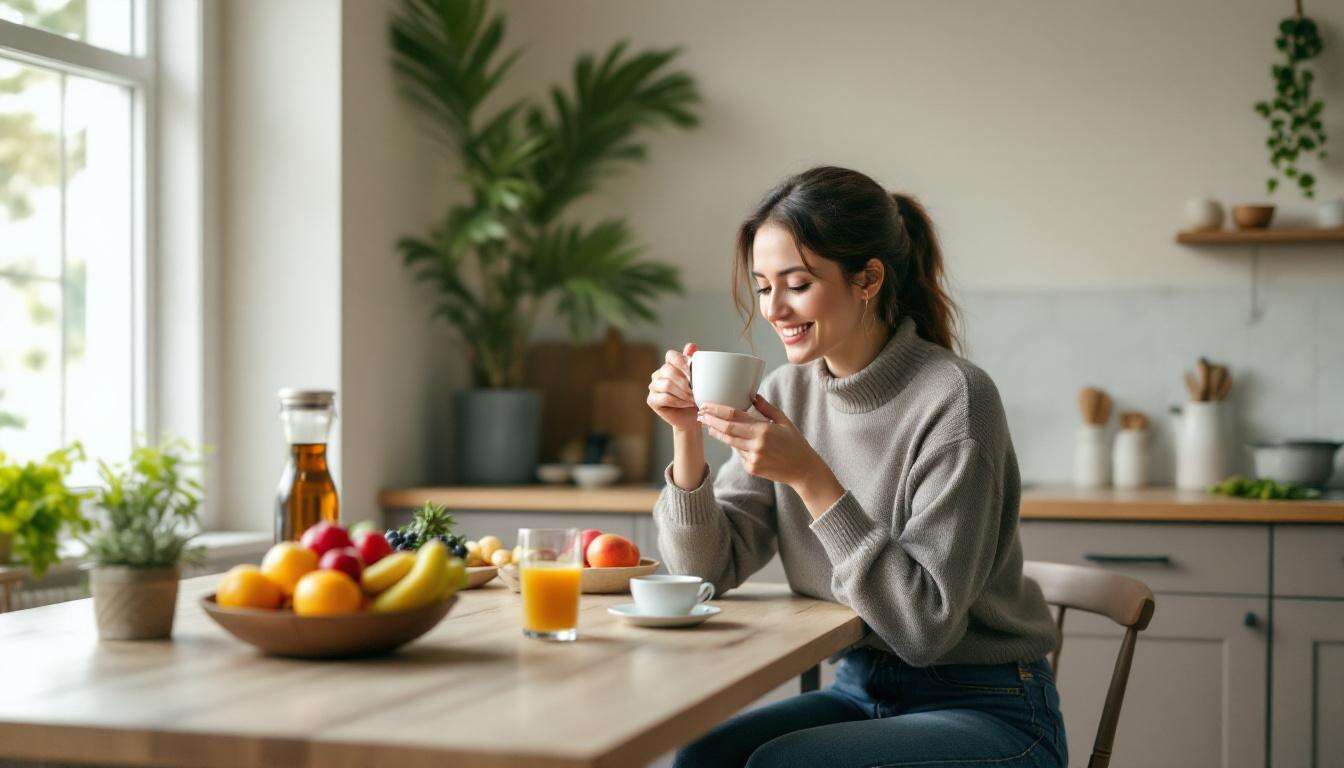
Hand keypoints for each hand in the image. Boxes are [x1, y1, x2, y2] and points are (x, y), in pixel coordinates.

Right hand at [647, 343, 698, 431]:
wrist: (693, 417)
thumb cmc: (698, 397)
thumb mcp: (701, 379)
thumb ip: (696, 363)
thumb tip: (691, 346)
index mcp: (670, 365)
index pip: (671, 356)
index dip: (681, 362)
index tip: (693, 373)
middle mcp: (659, 374)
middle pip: (668, 370)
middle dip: (684, 381)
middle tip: (695, 390)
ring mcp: (653, 387)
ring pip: (666, 385)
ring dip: (683, 393)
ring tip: (693, 399)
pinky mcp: (652, 400)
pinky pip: (664, 398)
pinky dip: (678, 401)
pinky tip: (687, 404)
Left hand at [698, 394, 825, 487]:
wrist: (803, 470)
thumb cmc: (795, 443)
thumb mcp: (784, 421)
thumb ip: (766, 408)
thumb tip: (752, 395)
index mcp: (764, 430)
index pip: (734, 417)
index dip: (717, 411)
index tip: (706, 405)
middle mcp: (756, 444)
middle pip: (727, 430)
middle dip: (711, 421)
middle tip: (700, 414)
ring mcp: (753, 458)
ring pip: (730, 443)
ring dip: (718, 434)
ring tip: (709, 425)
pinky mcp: (751, 468)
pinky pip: (739, 454)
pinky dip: (736, 446)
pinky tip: (736, 442)